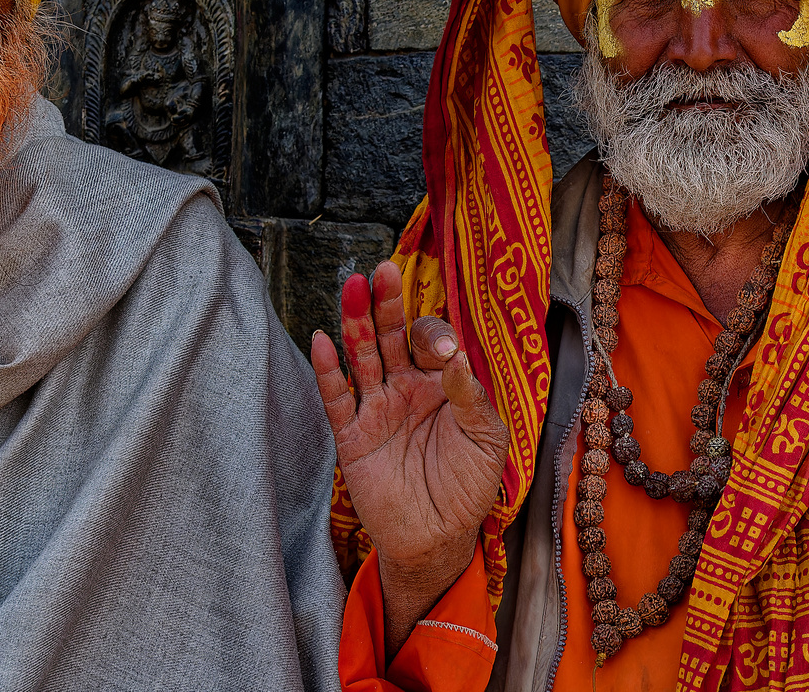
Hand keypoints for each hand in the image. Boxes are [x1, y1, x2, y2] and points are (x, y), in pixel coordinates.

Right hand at [310, 261, 509, 654]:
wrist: (438, 538)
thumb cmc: (468, 487)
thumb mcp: (485, 440)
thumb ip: (470, 398)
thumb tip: (455, 358)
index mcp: (440, 384)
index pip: (430, 342)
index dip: (433, 338)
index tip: (442, 354)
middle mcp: (405, 388)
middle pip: (391, 336)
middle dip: (386, 303)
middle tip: (381, 270)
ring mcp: (377, 409)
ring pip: (362, 356)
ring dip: (356, 322)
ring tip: (351, 288)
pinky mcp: (353, 436)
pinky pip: (337, 398)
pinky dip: (328, 370)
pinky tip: (323, 340)